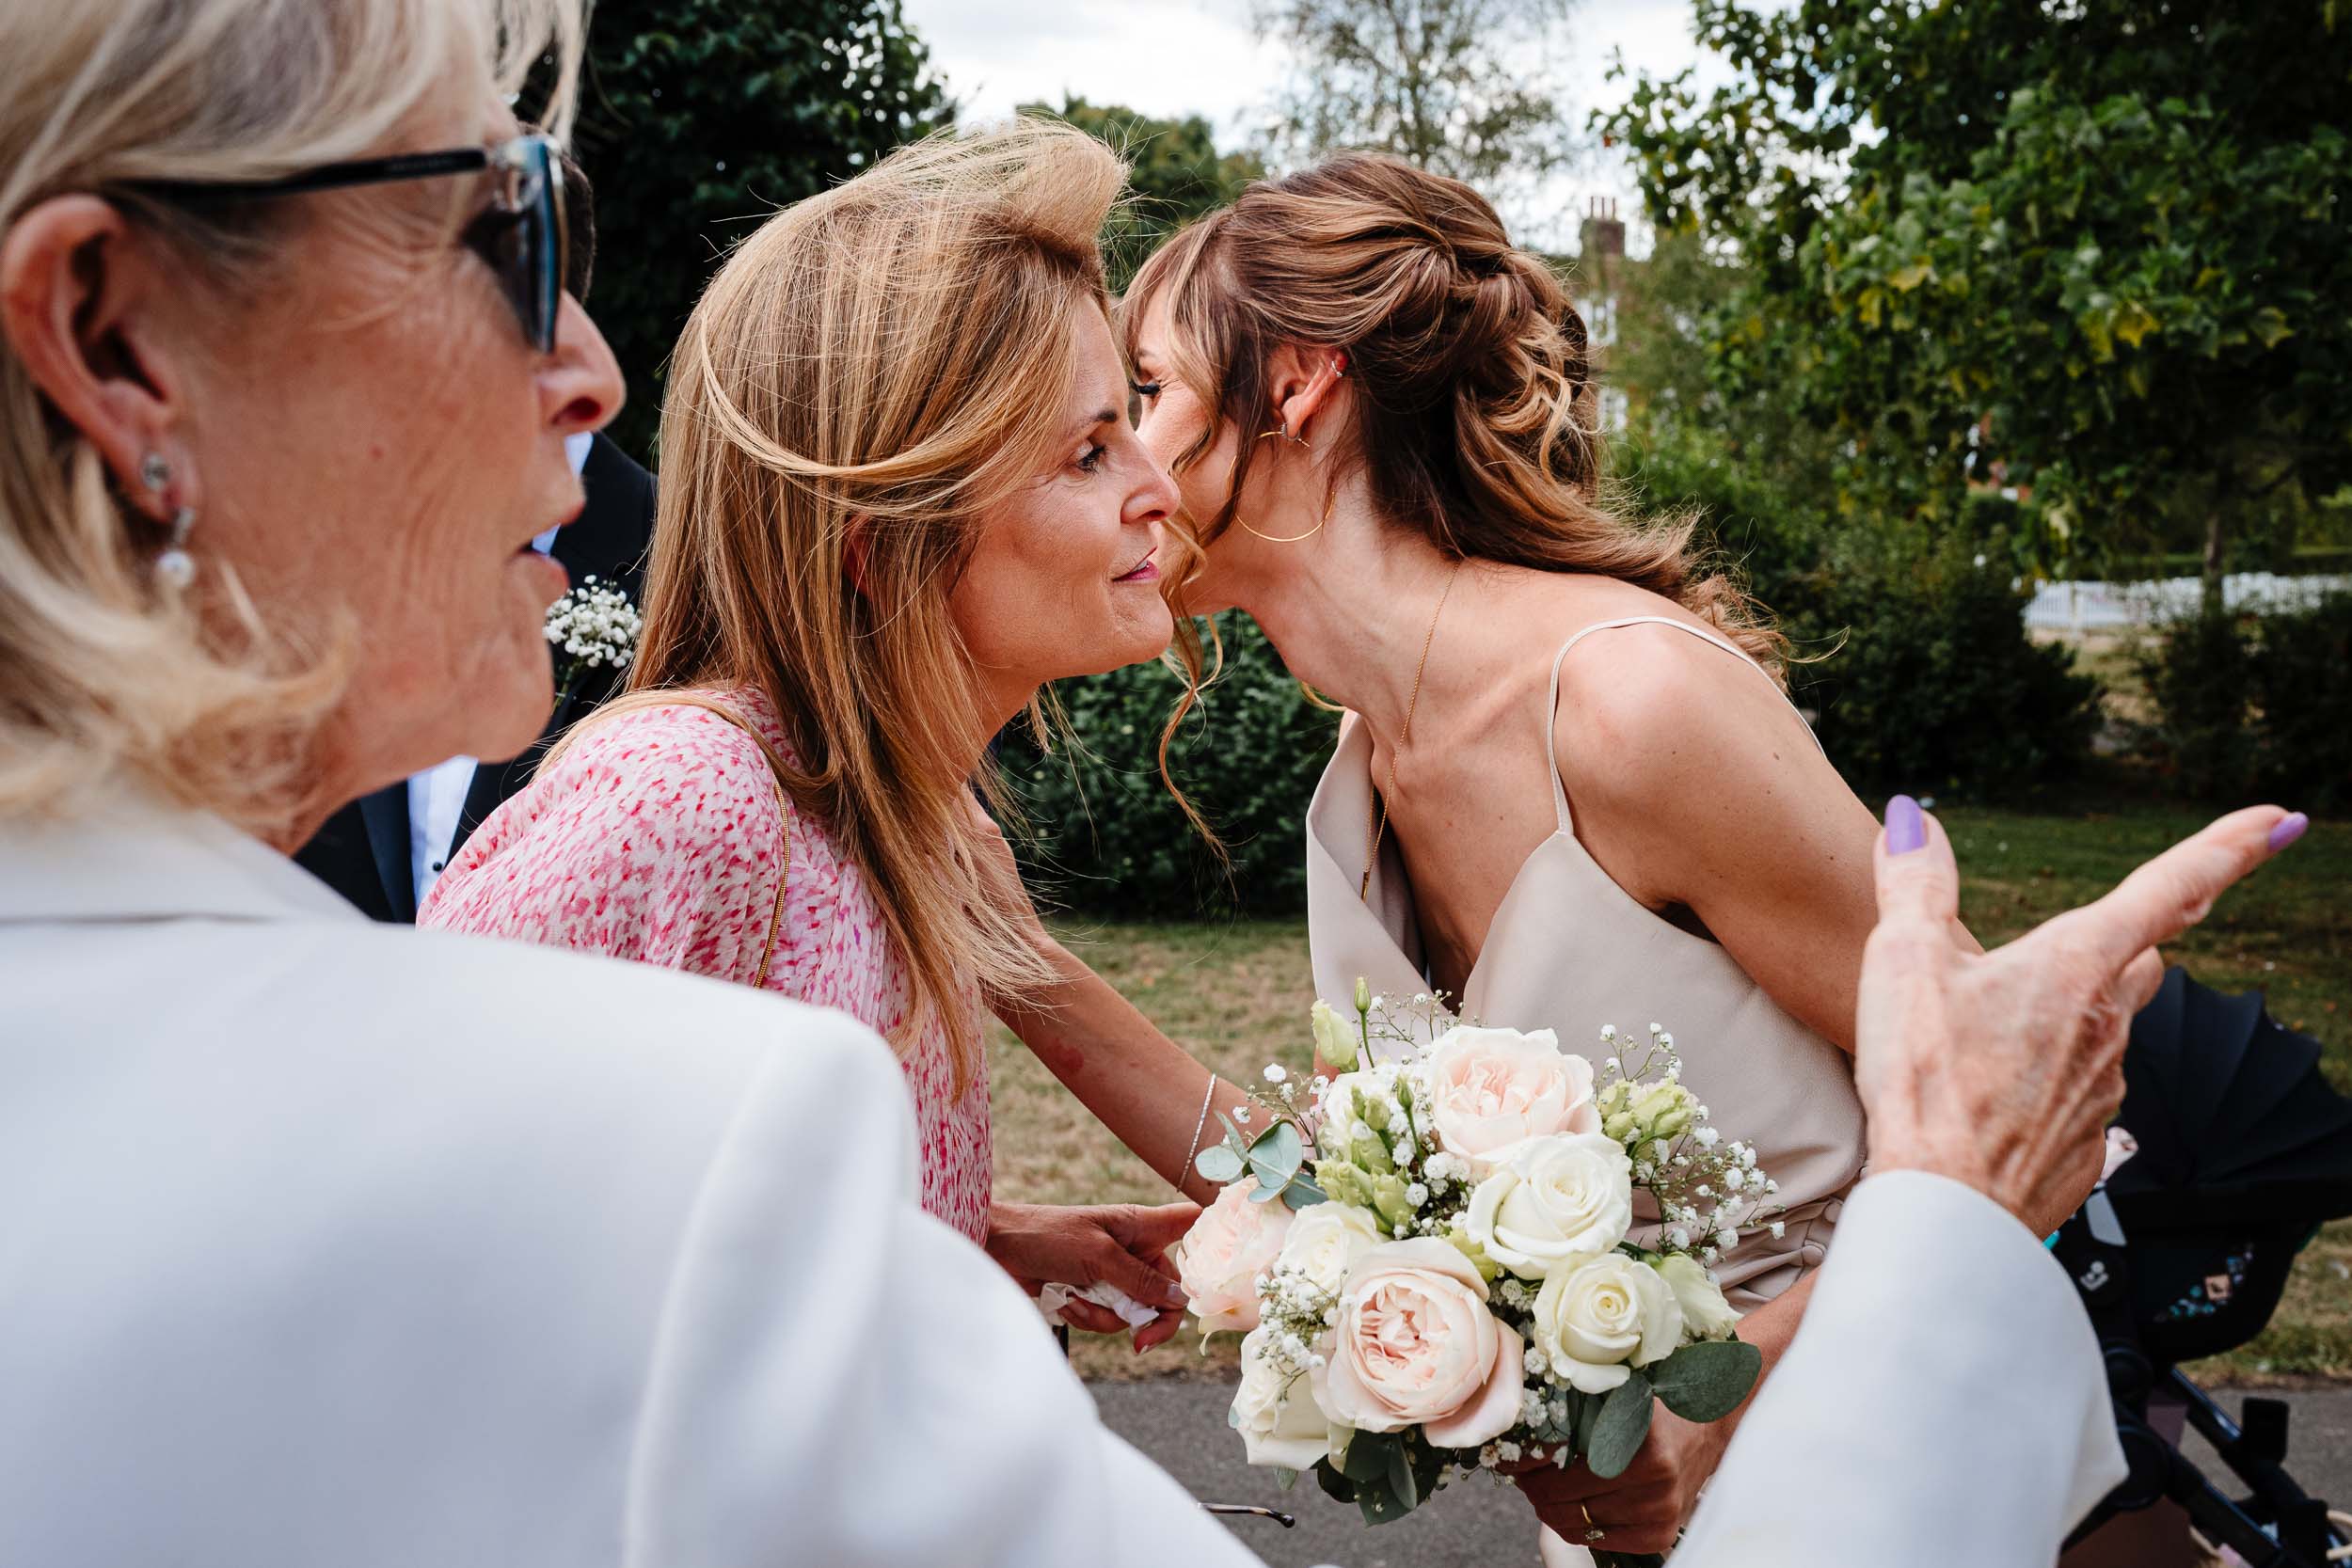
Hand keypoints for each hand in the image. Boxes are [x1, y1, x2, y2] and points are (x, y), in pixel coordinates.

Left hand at [985, 1200, 1198, 1351]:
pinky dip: (1088, 1317)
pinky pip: (1108, 1319)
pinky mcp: (1091, 1294)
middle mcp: (1133, 1251)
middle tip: (1143, 1339)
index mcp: (1141, 1227)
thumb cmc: (1046, 1236)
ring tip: (1078, 1300)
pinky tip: (1066, 1303)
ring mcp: (1113, 1274)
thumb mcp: (1098, 1257)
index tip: (1229, 1261)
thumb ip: (1140, 1280)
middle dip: (1154, 1317)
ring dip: (1107, 1316)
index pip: (1190, 1222)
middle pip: (1168, 1289)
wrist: (996, 1251)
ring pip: (1136, 1311)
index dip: (1214, 1235)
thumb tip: (1179, 1299)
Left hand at [1510, 1407, 1728, 1554]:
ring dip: (1549, 1507)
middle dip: (1532, 1486)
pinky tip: (1569, 1507)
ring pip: (1576, 1522)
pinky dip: (1575, 1526)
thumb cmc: (1656, 1408)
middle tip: (1521, 1475)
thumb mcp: (1619, 1395)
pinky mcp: (1660, 1534)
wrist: (1709, 1430)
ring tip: (1541, 1489)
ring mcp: (1658, 1510)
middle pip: (1562, 1496)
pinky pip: (1598, 1539)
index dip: (1525, 1461)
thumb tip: (1519, 1426)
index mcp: (1638, 1437)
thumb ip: (1578, 1407)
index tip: (1506, 1457)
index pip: (1559, 1459)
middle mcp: (1652, 1477)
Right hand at [1858, 797, 2301, 1232]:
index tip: (2279, 821)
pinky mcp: (2087, 1137)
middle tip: (2105, 927)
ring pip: (2105, 1026)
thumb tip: (1916, 820)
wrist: (1949, 1209)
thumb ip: (1915, 884)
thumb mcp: (1904, 963)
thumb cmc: (1930, 1085)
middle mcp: (2108, 1022)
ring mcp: (2105, 1085)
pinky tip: (1997, 1089)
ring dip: (2067, 1014)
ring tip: (1995, 1025)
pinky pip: (2079, 1088)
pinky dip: (2048, 1075)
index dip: (2230, 847)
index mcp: (2077, 965)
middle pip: (2142, 958)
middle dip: (2132, 937)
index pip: (2171, 888)